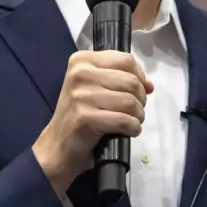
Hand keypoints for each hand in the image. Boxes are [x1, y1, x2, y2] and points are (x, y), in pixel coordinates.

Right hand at [32, 50, 153, 193]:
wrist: (57, 147)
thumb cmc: (78, 116)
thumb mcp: (94, 88)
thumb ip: (120, 80)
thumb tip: (149, 85)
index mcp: (81, 61)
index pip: (126, 60)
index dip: (140, 77)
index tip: (137, 92)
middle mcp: (80, 74)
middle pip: (131, 81)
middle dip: (140, 99)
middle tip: (133, 111)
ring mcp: (81, 96)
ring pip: (130, 101)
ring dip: (138, 116)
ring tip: (131, 122)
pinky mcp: (86, 118)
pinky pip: (124, 120)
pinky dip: (133, 128)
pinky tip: (127, 132)